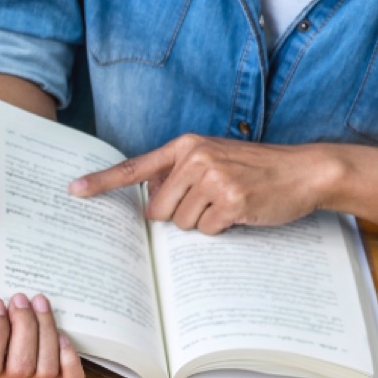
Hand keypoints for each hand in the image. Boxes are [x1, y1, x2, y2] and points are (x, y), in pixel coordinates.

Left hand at [69, 135, 333, 234]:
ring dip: (202, 222)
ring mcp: (213, 178)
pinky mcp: (231, 200)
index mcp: (185, 146)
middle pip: (157, 211)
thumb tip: (148, 203)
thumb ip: (178, 174)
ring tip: (227, 203)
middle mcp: (195, 158)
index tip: (73, 191)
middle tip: (208, 202)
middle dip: (177, 216)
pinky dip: (221, 228)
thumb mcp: (213, 159)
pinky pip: (206, 230)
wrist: (304, 170)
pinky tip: (240, 211)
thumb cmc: (254, 169)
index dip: (102, 183)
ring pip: (180, 224)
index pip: (134, 168)